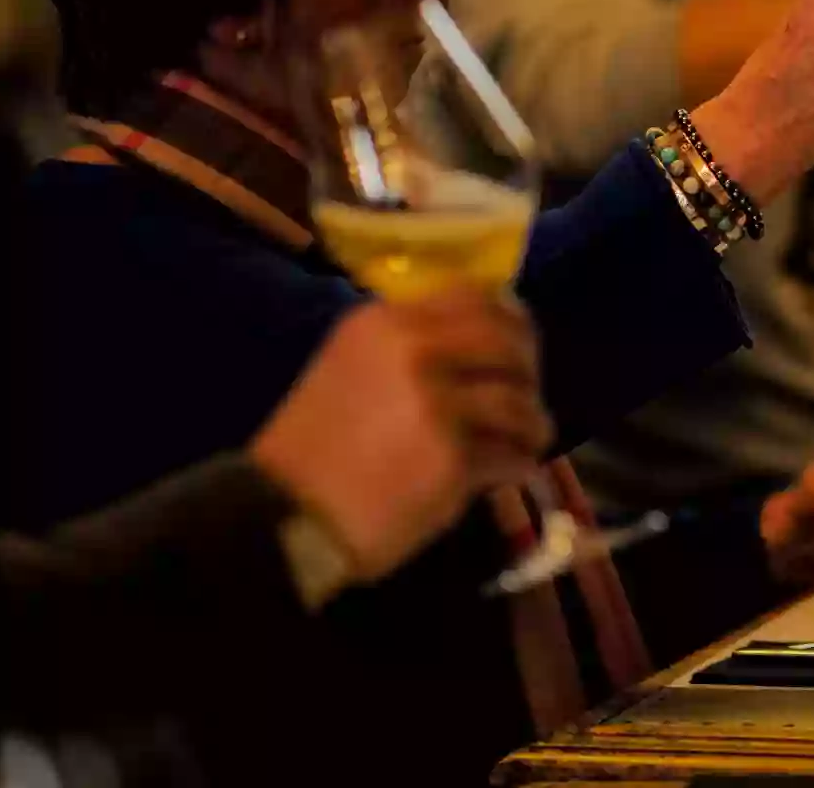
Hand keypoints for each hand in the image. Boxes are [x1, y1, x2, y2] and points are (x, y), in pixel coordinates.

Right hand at [249, 291, 550, 584]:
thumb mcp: (351, 369)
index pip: (475, 296)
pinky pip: (511, 454)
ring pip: (518, 402)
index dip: (511, 319)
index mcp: (388, 323)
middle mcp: (417, 351)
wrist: (282, 517)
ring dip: (532, 424)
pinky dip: (518, 463)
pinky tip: (511, 471)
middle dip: (529, 371)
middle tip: (530, 395)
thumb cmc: (311, 450)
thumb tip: (483, 342)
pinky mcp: (454, 458)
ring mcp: (439, 403)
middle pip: (507, 344)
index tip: (521, 342)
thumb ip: (410, 348)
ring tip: (529, 440)